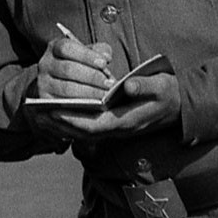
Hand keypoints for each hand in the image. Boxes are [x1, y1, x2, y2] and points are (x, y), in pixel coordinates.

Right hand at [35, 38, 113, 99]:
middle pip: (68, 69)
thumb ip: (97, 51)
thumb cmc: (76, 66)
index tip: (104, 63)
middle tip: (109, 83)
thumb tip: (106, 56)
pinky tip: (94, 104)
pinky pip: (63, 103)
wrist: (53, 84)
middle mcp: (45, 64)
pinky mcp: (44, 100)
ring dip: (88, 92)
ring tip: (105, 95)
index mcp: (55, 48)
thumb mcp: (85, 54)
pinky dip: (80, 104)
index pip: (67, 48)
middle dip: (91, 76)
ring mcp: (42, 83)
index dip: (86, 55)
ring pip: (66, 88)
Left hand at [37, 72, 180, 141]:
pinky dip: (69, 123)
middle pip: (81, 132)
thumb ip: (145, 86)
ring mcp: (113, 130)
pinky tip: (55, 114)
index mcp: (126, 122)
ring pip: (81, 132)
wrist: (178, 108)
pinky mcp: (110, 125)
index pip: (93, 125)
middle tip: (38, 114)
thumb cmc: (169, 94)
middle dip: (60, 125)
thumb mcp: (163, 86)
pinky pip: (85, 128)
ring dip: (61, 125)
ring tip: (41, 114)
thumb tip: (127, 85)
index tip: (54, 110)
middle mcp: (117, 130)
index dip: (72, 119)